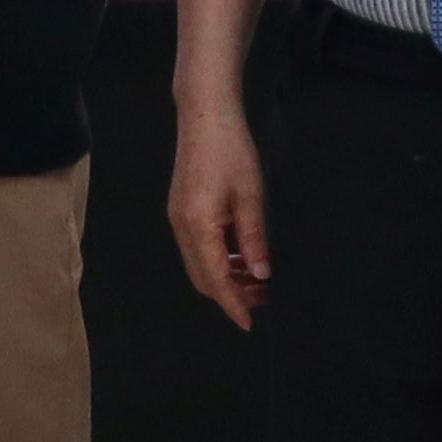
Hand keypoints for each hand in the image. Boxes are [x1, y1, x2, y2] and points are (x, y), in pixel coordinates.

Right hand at [167, 96, 269, 331]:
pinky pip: (198, 247)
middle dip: (229, 294)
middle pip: (201, 277)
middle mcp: (182, 227)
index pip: (215, 278)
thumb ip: (254, 239)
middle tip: (262, 299)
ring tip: (256, 278)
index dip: (232, 304)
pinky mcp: (182, 209)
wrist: (205, 117)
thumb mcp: (252, 196)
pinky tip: (241, 254)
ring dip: (224, 276)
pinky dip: (218, 259)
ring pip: (199, 263)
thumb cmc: (232, 152)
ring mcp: (178, 218)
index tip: (249, 324)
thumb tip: (260, 275)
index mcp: (198, 226)